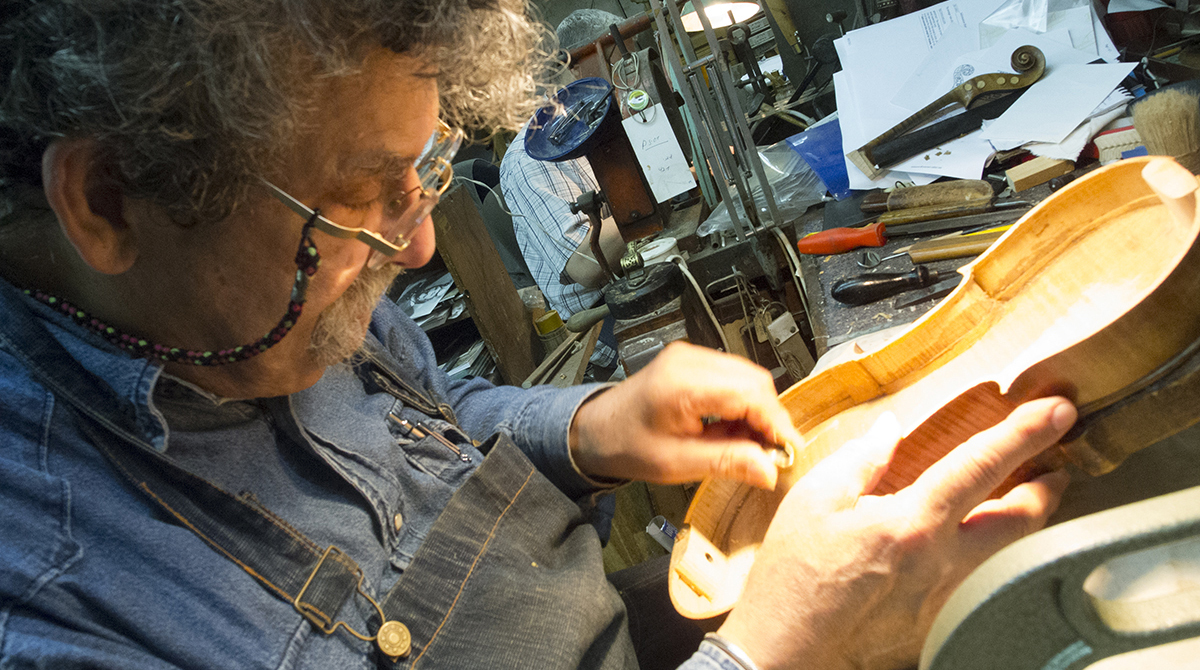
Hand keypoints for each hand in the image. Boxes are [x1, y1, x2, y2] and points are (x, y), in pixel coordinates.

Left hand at [569, 342, 802, 489]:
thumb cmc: (626, 445)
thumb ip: (726, 463)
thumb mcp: (676, 464)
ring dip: (757, 411)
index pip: (749, 393)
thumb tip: (769, 469)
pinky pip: (733, 377)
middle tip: (770, 452)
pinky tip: (732, 428)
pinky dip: (742, 403)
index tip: (788, 449)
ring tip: (746, 443)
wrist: (596, 430)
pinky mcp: (692, 361)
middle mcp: (688, 361)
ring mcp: (690, 356)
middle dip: (769, 417)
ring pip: (748, 377)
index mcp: (682, 384)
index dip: (775, 422)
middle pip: (754, 381)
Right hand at [718, 396, 1076, 669]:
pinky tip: (952, 541)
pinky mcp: (934, 619)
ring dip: (1014, 519)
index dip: (1025, 433)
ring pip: (999, 550)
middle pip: (1021, 520)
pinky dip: (974, 550)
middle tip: (1058, 464)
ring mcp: (942, 596)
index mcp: (912, 524)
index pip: (983, 466)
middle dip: (1048, 487)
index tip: (1055, 411)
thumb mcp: (816, 499)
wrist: (785, 646)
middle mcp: (940, 563)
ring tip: (1012, 496)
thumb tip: (891, 430)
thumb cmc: (793, 578)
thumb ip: (862, 459)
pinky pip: (967, 576)